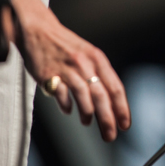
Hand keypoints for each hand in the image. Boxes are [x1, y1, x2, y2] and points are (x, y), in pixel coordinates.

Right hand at [7, 0, 129, 140]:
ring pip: (84, 96)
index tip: (125, 124)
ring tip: (88, 122)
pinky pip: (62, 95)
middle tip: (110, 135)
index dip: (122, 108)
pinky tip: (68, 111)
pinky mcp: (50, 74)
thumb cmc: (65, 46)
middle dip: (108, 119)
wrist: (39, 31)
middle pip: (101, 96)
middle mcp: (85, 63)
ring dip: (88, 114)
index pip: (115, 87)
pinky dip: (67, 106)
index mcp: (98, 59)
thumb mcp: (88, 54)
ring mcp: (67, 69)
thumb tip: (111, 100)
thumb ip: (99, 73)